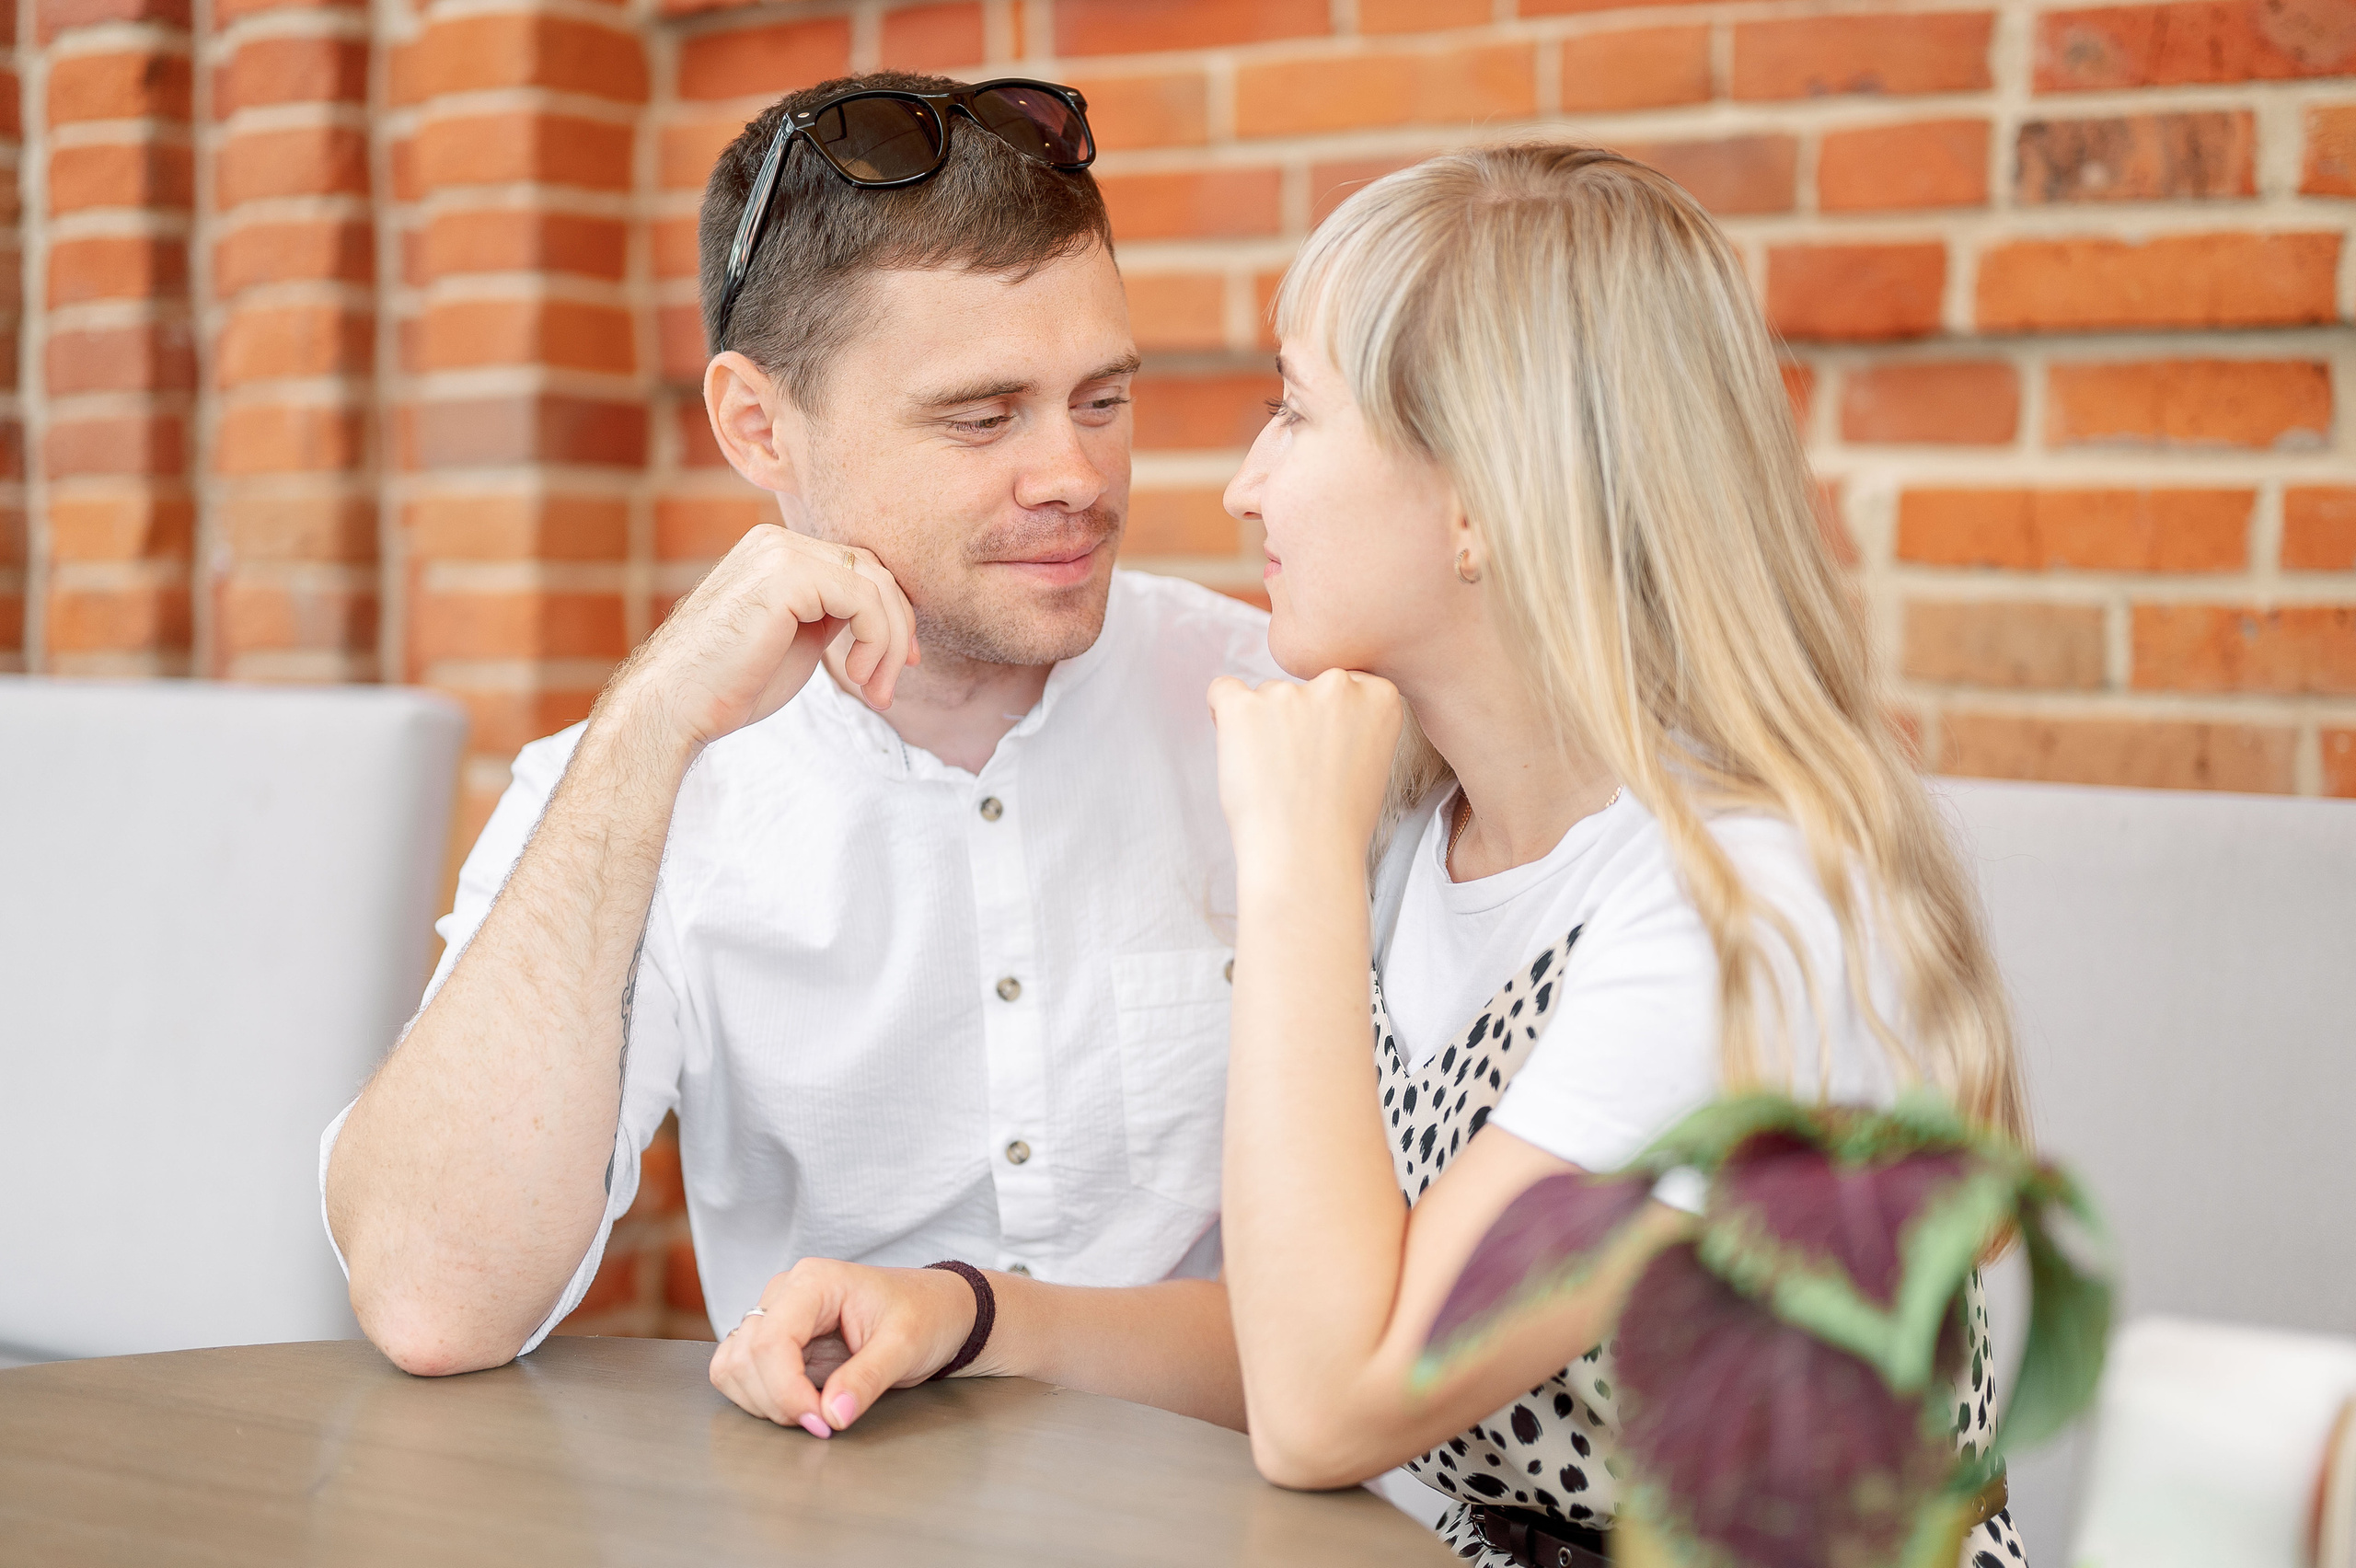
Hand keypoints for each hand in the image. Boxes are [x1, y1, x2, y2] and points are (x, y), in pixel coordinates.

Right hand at [607, 523, 918, 752]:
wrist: (675, 706)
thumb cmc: (730, 685)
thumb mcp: (797, 639)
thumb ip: (831, 614)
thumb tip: (882, 613)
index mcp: (776, 552)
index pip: (858, 569)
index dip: (891, 616)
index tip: (899, 666)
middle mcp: (777, 541)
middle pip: (874, 572)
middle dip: (897, 632)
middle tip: (888, 688)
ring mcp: (780, 551)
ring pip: (876, 587)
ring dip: (889, 646)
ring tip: (874, 692)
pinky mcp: (785, 574)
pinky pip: (863, 600)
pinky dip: (876, 642)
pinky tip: (854, 677)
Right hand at [708, 1259, 976, 1436]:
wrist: (936, 1310)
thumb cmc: (925, 1314)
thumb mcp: (906, 1346)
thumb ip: (867, 1379)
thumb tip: (831, 1416)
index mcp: (815, 1281)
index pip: (771, 1340)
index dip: (786, 1391)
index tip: (821, 1422)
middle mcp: (785, 1292)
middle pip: (745, 1356)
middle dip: (777, 1401)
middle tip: (823, 1422)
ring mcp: (775, 1315)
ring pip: (732, 1365)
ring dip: (762, 1402)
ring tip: (811, 1413)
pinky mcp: (775, 1339)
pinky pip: (739, 1371)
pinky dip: (758, 1398)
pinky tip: (797, 1405)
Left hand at [1207, 668, 1402, 868]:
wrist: (1305, 858)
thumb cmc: (1337, 823)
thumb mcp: (1370, 760)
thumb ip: (1352, 722)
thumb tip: (1313, 710)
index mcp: (1379, 696)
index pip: (1344, 685)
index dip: (1328, 722)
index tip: (1326, 755)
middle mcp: (1338, 685)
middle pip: (1302, 688)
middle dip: (1294, 721)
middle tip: (1297, 771)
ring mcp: (1288, 692)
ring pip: (1264, 697)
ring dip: (1261, 728)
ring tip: (1273, 779)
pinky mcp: (1244, 706)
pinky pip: (1222, 691)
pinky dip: (1222, 715)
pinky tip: (1235, 750)